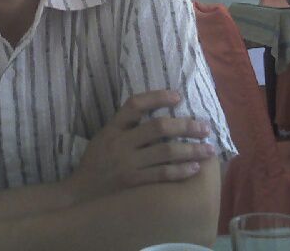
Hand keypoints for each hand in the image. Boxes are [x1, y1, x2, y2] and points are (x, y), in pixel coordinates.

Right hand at [64, 89, 214, 202]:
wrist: (80, 193)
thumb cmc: (95, 163)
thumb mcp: (103, 138)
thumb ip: (124, 127)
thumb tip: (155, 113)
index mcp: (112, 128)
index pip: (135, 105)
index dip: (157, 97)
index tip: (178, 97)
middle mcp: (120, 143)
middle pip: (158, 127)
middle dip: (185, 126)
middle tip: (205, 127)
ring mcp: (127, 164)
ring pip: (166, 152)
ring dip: (191, 149)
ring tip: (209, 148)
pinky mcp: (133, 183)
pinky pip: (163, 175)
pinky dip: (181, 170)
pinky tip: (195, 168)